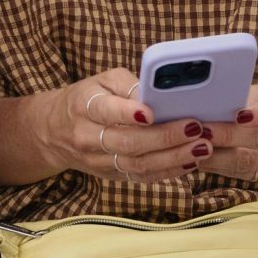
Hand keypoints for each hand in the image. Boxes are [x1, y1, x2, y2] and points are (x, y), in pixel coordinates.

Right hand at [41, 68, 215, 183]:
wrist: (55, 131)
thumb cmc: (87, 99)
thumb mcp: (101, 81)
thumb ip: (128, 84)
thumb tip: (160, 93)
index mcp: (84, 106)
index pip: (105, 110)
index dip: (128, 113)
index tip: (152, 112)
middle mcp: (88, 137)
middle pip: (128, 142)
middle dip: (165, 137)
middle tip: (196, 128)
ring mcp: (99, 161)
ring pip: (137, 164)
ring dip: (173, 158)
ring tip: (202, 147)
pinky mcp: (111, 175)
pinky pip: (141, 177)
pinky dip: (168, 172)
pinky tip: (190, 162)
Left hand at [199, 80, 257, 184]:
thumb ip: (249, 96)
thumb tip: (212, 102)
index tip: (237, 114)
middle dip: (227, 136)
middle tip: (199, 131)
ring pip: (252, 162)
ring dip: (219, 157)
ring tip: (193, 148)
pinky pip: (247, 174)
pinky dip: (222, 168)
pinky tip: (202, 161)